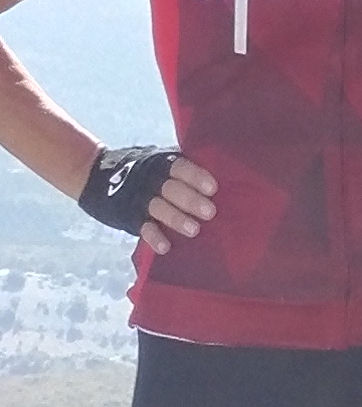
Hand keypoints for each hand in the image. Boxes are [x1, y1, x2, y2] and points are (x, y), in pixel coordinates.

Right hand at [78, 145, 216, 250]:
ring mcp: (138, 198)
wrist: (94, 173)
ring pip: (159, 208)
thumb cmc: (141, 169)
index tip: (213, 188)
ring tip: (194, 230)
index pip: (179, 166)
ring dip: (176, 219)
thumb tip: (222, 175)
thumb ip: (179, 168)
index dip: (195, 176)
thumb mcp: (156, 160)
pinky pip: (142, 227)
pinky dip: (153, 237)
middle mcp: (150, 179)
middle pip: (172, 188)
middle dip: (190, 200)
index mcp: (160, 162)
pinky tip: (165, 246)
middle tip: (210, 212)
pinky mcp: (128, 216)